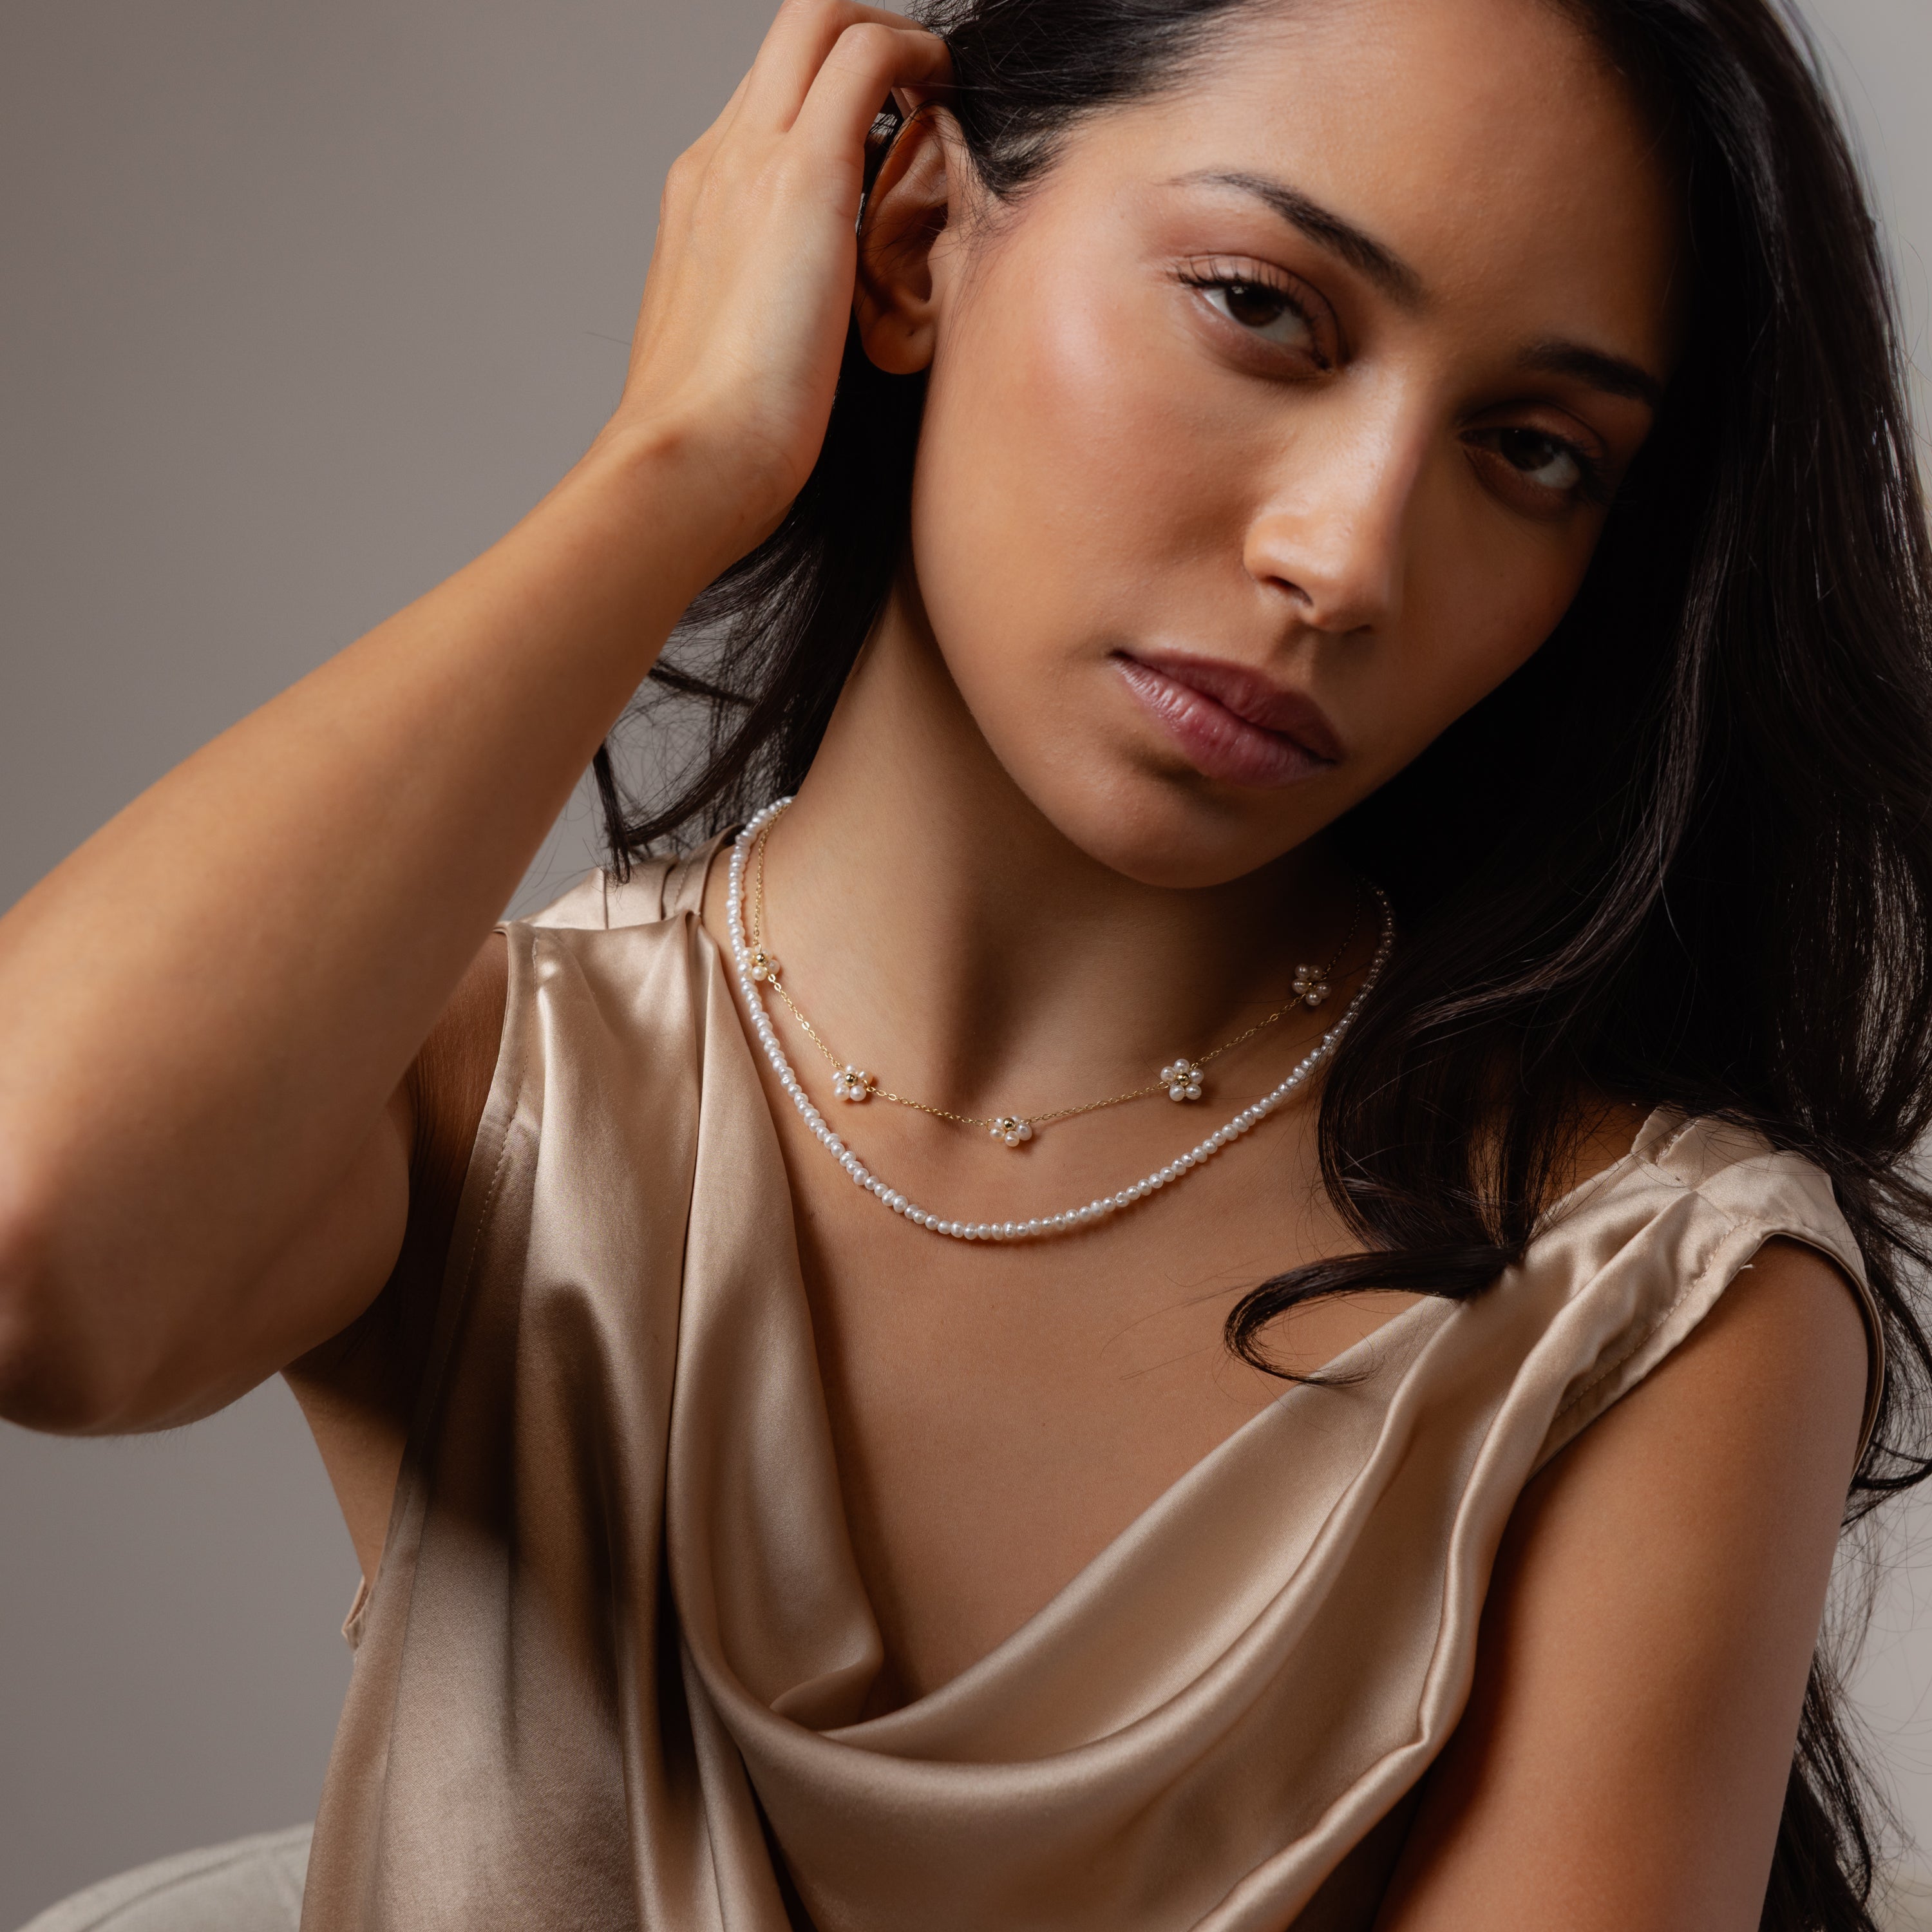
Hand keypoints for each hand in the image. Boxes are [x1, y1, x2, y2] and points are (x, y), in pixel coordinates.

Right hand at [598, 0, 950, 566]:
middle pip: (790, 35)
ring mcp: (754, 160)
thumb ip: (772, 321)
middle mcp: (719, 162)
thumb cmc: (718, 444)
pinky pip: (865, 57)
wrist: (688, 462)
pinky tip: (949, 89)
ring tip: (940, 79)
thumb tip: (815, 347)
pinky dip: (915, 54)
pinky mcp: (804, 178)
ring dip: (893, 35)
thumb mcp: (739, 360)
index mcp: (700, 203)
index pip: (767, 100)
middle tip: (922, 74)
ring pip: (822, 22)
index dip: (829, 89)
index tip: (888, 120)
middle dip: (864, 32)